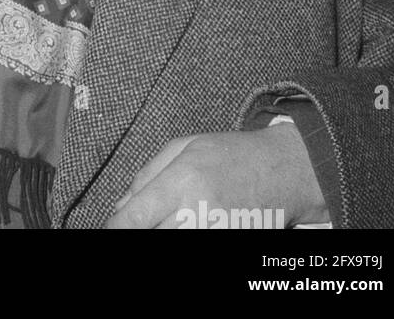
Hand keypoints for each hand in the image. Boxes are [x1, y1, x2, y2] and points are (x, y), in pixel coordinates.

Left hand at [104, 125, 327, 228]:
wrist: (284, 171)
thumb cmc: (230, 154)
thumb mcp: (183, 147)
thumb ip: (147, 175)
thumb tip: (121, 207)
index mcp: (182, 181)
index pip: (137, 217)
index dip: (118, 227)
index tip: (109, 229)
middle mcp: (198, 210)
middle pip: (153, 234)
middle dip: (141, 230)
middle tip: (142, 221)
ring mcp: (217, 231)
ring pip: (174, 241)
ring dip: (165, 232)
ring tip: (168, 219)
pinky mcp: (232, 241)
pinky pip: (198, 246)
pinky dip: (187, 236)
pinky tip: (185, 225)